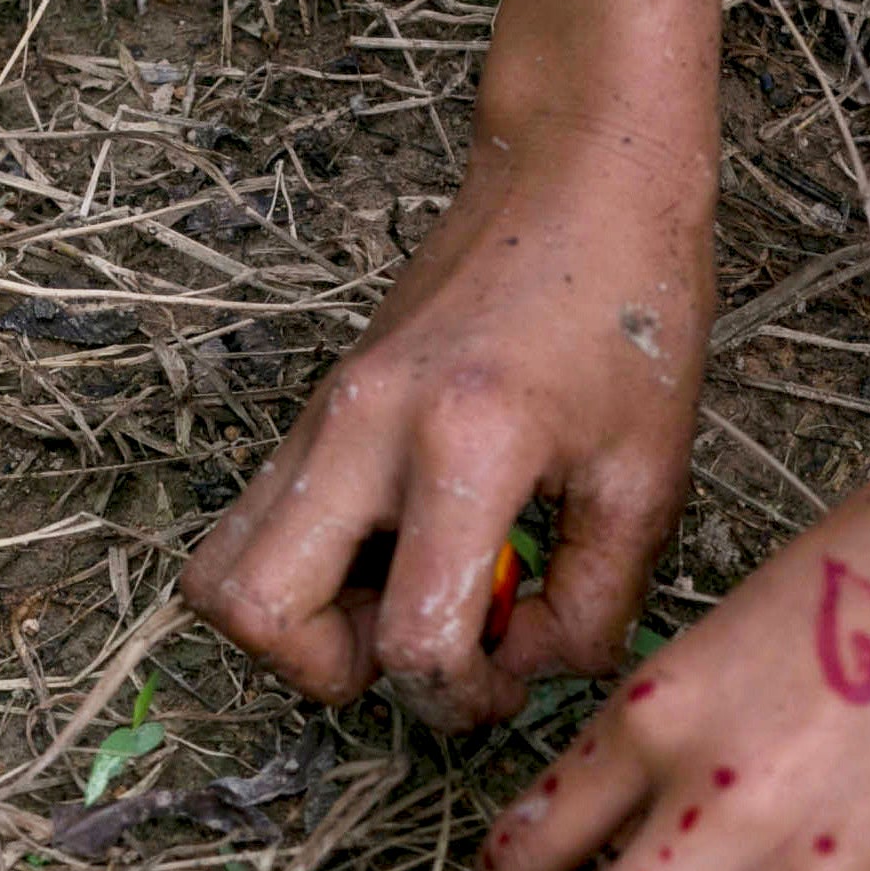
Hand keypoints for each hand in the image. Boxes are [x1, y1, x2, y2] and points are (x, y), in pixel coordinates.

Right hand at [181, 116, 712, 730]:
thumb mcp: (648, 475)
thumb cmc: (631, 304)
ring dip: (297, 624)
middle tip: (418, 647)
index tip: (510, 678)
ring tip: (394, 601)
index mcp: (465, 445)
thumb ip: (594, 600)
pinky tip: (397, 551)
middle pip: (253, 612)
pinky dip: (305, 571)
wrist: (576, 170)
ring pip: (220, 571)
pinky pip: (255, 523)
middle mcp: (366, 429)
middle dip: (331, 671)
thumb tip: (529, 667)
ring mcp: (323, 414)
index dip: (463, 700)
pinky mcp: (315, 409)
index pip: (412, 640)